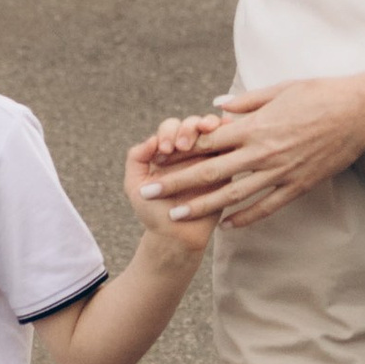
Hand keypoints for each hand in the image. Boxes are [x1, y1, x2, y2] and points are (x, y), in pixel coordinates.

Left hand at [125, 117, 222, 246]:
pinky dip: (228, 134)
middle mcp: (187, 150)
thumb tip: (152, 138)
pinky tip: (224, 133)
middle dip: (188, 128)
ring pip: (212, 131)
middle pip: (192, 124)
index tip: (166, 150)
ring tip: (206, 130)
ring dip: (209, 125)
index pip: (171, 127)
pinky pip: (229, 148)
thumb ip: (136, 159)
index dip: (169, 132)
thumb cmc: (152, 212)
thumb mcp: (135, 184)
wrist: (175, 238)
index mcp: (167, 150)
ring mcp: (208, 158)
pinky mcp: (225, 168)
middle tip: (183, 145)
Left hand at [145, 75, 364, 230]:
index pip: (207, 144)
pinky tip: (228, 225)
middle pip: (210, 173)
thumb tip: (216, 108)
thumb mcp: (280, 89)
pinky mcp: (298, 186)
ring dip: (202, 206)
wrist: (359, 113)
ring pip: (233, 195)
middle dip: (176, 184)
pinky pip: (266, 205)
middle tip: (149, 193)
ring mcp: (280, 172)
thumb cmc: (320, 94)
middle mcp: (262, 152)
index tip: (155, 161)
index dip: (178, 153)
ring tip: (177, 216)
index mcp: (254, 126)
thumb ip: (245, 102)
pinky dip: (245, 217)